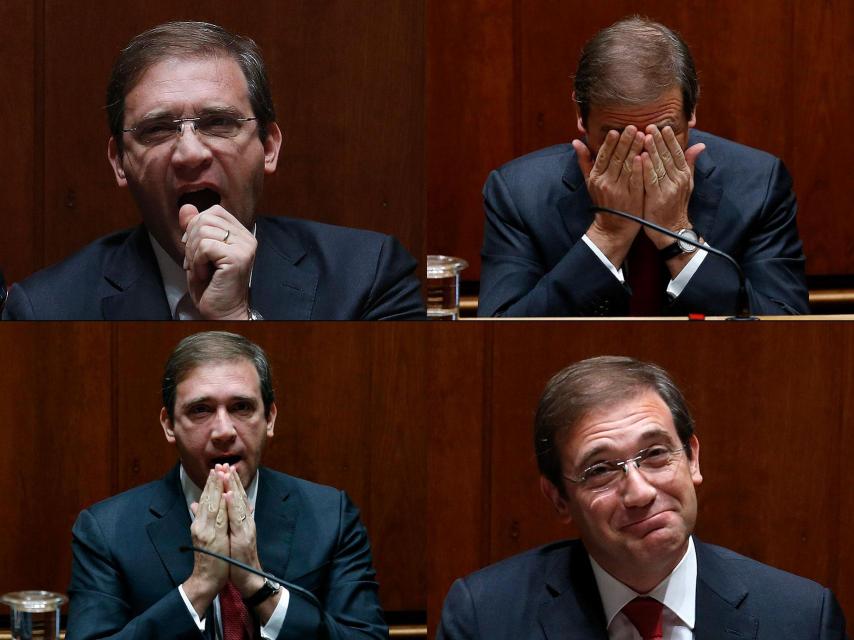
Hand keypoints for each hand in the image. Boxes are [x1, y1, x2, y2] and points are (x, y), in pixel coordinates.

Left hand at [179, 205, 257, 319]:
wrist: (222, 312)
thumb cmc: (211, 286)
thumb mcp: (197, 253)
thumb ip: (193, 229)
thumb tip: (186, 207)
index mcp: (241, 234)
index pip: (214, 211)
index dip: (196, 226)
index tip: (195, 249)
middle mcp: (247, 238)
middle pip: (206, 218)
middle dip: (191, 241)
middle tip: (196, 262)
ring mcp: (245, 247)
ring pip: (203, 231)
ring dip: (193, 253)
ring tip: (201, 269)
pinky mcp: (237, 257)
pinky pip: (205, 246)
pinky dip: (197, 261)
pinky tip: (205, 274)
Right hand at [183, 469, 229, 615]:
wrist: (205, 580)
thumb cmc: (208, 558)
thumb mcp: (202, 536)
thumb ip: (199, 519)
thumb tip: (195, 504)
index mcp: (199, 524)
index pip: (205, 500)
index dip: (210, 484)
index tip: (216, 470)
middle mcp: (201, 526)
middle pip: (208, 499)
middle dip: (213, 482)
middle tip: (218, 466)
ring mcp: (206, 531)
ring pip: (212, 505)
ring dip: (217, 489)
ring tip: (220, 474)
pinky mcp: (212, 538)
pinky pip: (218, 518)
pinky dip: (221, 505)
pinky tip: (224, 495)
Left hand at [221, 465, 263, 596]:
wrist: (249, 576)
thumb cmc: (238, 557)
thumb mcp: (231, 536)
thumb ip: (227, 520)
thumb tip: (219, 507)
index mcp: (242, 520)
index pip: (236, 497)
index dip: (231, 482)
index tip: (224, 468)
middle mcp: (246, 521)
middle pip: (239, 496)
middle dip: (231, 480)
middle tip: (225, 464)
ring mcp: (246, 527)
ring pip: (239, 503)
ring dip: (233, 486)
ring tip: (226, 473)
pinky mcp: (243, 536)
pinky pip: (238, 518)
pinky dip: (233, 505)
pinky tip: (229, 495)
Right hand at [574, 126, 644, 265]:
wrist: (613, 227)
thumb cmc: (604, 201)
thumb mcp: (591, 182)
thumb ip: (585, 161)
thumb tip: (576, 141)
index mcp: (596, 177)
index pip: (603, 156)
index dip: (610, 143)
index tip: (616, 130)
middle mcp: (606, 183)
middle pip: (616, 158)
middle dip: (625, 141)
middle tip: (632, 127)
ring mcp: (619, 191)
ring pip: (627, 166)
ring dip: (634, 150)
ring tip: (642, 135)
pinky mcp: (632, 198)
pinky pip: (636, 180)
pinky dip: (639, 168)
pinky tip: (644, 156)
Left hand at [641, 125, 705, 248]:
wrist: (672, 230)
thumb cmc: (676, 206)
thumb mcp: (687, 184)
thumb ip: (690, 163)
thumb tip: (700, 145)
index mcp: (684, 174)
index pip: (677, 152)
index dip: (670, 139)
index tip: (663, 127)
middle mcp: (678, 179)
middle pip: (667, 156)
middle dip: (659, 140)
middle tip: (650, 126)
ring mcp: (668, 188)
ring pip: (659, 165)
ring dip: (652, 149)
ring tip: (644, 136)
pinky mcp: (657, 197)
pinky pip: (651, 179)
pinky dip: (646, 167)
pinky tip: (640, 156)